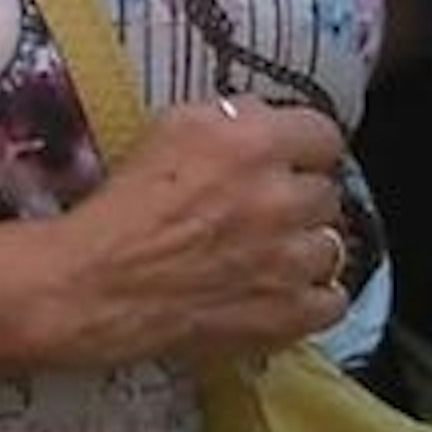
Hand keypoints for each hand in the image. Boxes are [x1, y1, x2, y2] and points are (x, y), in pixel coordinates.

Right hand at [43, 97, 352, 368]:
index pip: (324, 134)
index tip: (293, 158)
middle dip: (300, 198)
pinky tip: (287, 291)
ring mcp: (290, 262)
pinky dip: (314, 296)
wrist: (97, 285)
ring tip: (273, 254)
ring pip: (332, 246)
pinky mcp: (287, 315)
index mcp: (254, 144)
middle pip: (327, 192)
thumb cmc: (123, 205)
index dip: (307, 147)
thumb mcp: (171, 128)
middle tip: (267, 209)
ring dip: (306, 248)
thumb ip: (232, 117)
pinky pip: (333, 301)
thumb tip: (267, 119)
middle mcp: (281, 199)